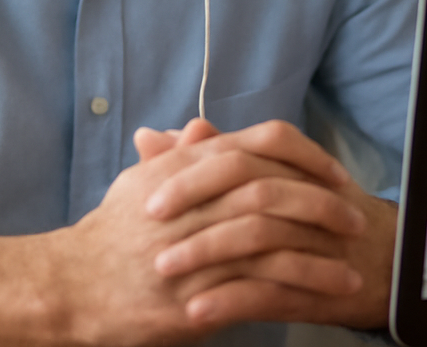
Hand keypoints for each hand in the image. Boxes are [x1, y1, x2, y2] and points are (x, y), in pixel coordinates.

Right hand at [42, 118, 362, 345]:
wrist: (71, 285)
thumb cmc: (110, 234)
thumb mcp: (143, 183)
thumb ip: (181, 157)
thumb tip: (205, 129)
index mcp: (187, 168)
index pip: (260, 144)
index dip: (307, 155)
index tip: (336, 173)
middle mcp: (193, 202)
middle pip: (275, 190)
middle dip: (323, 205)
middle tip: (355, 219)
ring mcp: (195, 249)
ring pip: (274, 240)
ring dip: (320, 254)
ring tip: (353, 268)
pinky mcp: (196, 295)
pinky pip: (260, 288)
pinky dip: (299, 289)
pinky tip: (325, 297)